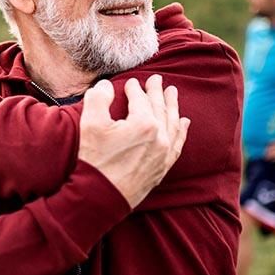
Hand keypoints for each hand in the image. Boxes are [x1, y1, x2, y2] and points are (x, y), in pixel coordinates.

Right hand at [78, 75, 189, 207]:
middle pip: (159, 107)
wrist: (101, 195)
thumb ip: (98, 98)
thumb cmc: (95, 159)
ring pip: (172, 123)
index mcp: (144, 123)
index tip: (131, 82)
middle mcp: (160, 136)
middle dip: (157, 92)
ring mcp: (164, 152)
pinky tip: (183, 122)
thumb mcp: (90, 124)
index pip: (141, 99)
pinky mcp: (163, 166)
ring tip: (172, 93)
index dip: (135, 89)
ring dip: (172, 106)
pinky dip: (181, 130)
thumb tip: (106, 86)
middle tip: (157, 79)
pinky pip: (178, 143)